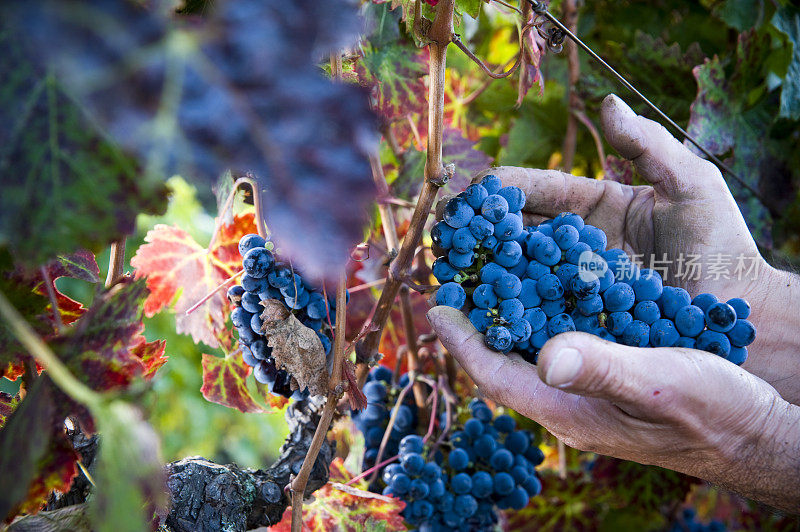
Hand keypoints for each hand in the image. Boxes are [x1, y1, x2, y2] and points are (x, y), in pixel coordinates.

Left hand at [427, 305, 799, 512]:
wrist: (755, 431)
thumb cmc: (714, 413)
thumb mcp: (660, 383)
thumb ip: (603, 369)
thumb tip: (545, 357)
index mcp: (568, 408)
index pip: (494, 375)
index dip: (462, 342)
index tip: (435, 306)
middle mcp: (567, 401)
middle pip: (503, 360)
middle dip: (475, 322)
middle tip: (453, 278)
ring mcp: (585, 391)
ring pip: (528, 351)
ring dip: (506, 315)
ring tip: (487, 274)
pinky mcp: (606, 378)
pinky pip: (558, 344)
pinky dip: (543, 314)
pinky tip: (546, 285)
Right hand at [473, 94, 799, 403]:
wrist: (741, 315)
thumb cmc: (721, 245)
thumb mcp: (690, 183)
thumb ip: (648, 144)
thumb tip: (605, 103)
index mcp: (594, 205)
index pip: (536, 190)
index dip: (499, 189)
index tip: (467, 192)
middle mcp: (576, 244)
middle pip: (516, 231)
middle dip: (476, 230)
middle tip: (440, 232)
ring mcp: (574, 283)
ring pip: (518, 270)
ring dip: (480, 269)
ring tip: (445, 270)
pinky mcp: (578, 319)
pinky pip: (535, 310)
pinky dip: (504, 309)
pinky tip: (476, 311)